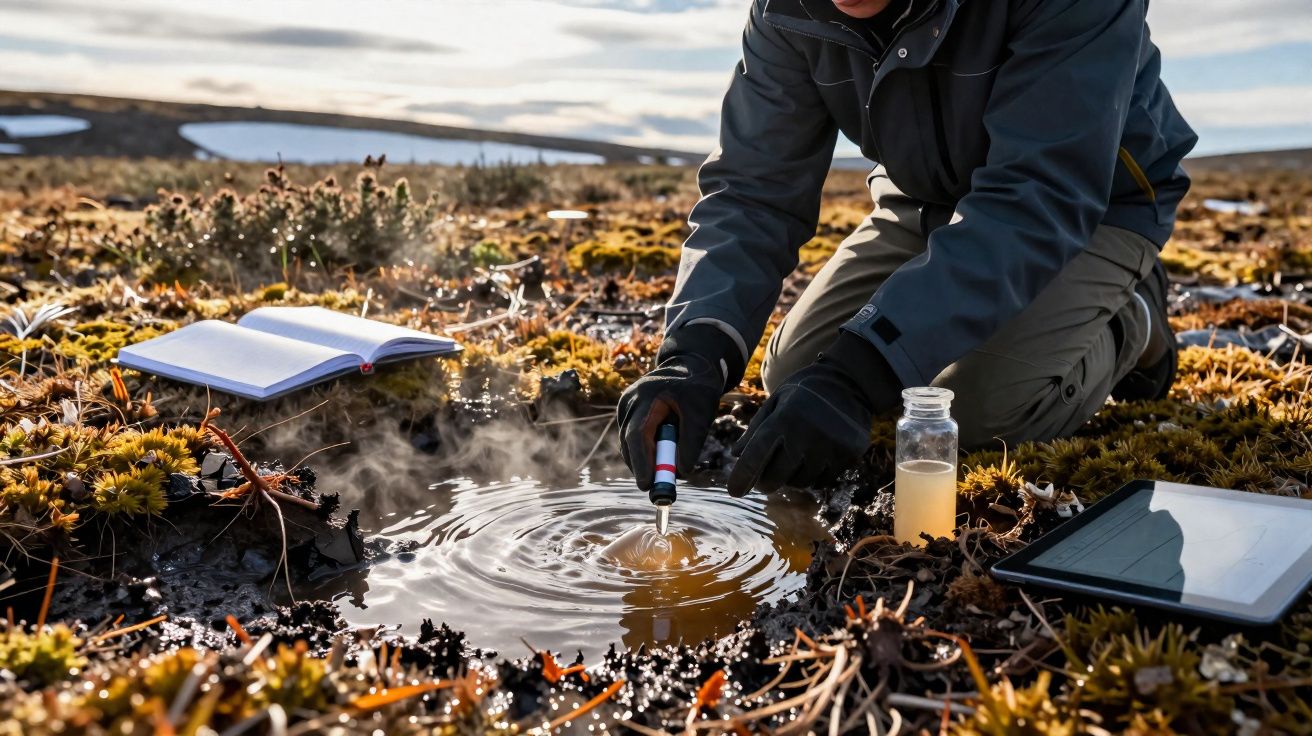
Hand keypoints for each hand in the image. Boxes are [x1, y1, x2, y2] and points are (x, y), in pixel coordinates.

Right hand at [617, 325, 742, 489]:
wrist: (690, 366)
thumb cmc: (698, 389)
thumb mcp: (701, 414)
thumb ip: (692, 442)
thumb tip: (682, 472)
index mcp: (647, 395)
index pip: (637, 435)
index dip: (640, 462)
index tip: (646, 485)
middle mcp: (631, 400)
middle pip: (628, 441)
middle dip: (640, 467)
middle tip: (656, 490)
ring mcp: (627, 405)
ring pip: (628, 442)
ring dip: (643, 461)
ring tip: (662, 476)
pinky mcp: (629, 412)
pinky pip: (633, 438)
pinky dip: (644, 452)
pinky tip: (659, 460)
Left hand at [727, 331, 900, 495]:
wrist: (849, 383)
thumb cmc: (803, 393)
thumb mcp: (776, 402)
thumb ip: (756, 429)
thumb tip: (736, 455)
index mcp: (784, 418)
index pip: (756, 455)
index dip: (743, 476)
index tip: (734, 491)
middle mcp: (807, 434)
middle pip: (777, 476)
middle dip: (766, 481)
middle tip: (764, 480)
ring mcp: (830, 446)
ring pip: (801, 482)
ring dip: (792, 477)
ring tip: (795, 458)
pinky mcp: (849, 454)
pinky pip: (822, 481)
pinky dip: (814, 475)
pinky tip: (816, 457)